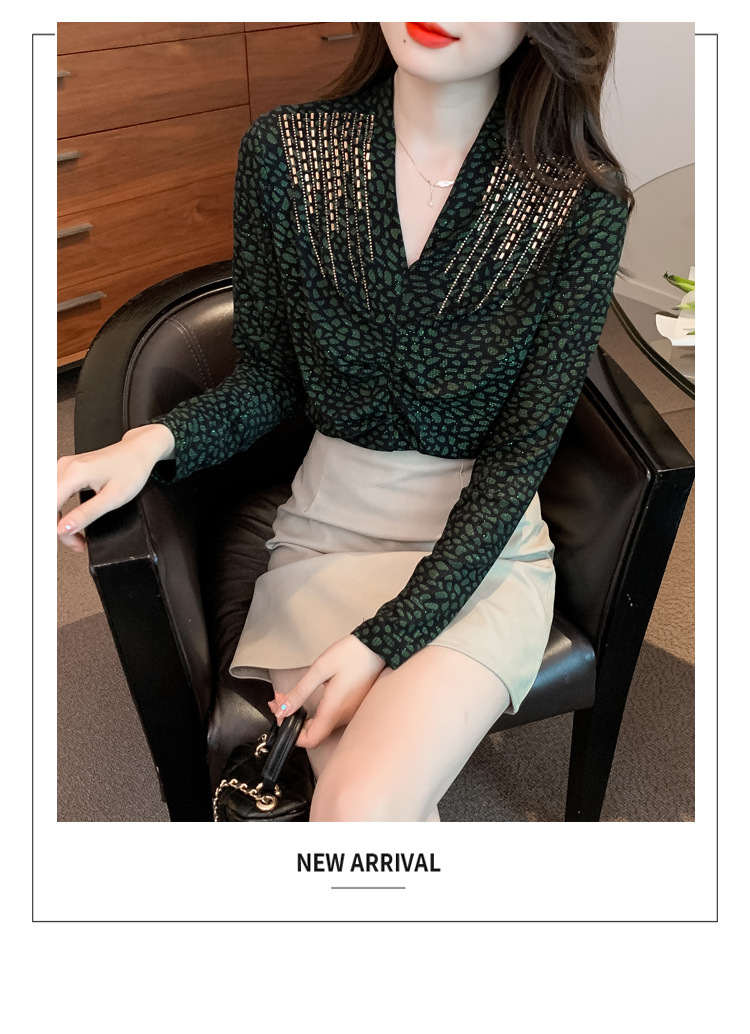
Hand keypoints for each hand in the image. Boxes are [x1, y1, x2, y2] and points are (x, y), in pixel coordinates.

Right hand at [57, 424, 174, 552]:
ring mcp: (66, 466)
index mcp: (75, 472)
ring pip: (50, 500)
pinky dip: (62, 510)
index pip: (49, 506)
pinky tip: (72, 520)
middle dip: (59, 528)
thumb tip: (64, 528)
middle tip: (77, 543)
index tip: (65, 542)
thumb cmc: (132, 469)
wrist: (139, 451)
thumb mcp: (113, 498)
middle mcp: (66, 466)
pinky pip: (56, 493)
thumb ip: (86, 514)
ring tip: (77, 535)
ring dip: (59, 520)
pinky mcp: (69, 469)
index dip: (53, 528)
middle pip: (47, 504)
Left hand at [269, 635, 386, 748]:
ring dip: (303, 715)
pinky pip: (331, 717)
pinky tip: (308, 697)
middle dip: (292, 720)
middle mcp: (343, 717)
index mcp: (334, 710)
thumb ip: (300, 692)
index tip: (282, 716)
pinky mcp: (352, 707)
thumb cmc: (351, 654)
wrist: (378, 646)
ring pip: (322, 725)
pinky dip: (315, 711)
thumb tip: (282, 710)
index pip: (310, 740)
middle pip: (314, 733)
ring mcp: (350, 713)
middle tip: (280, 701)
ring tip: (289, 696)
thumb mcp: (320, 669)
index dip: (292, 734)